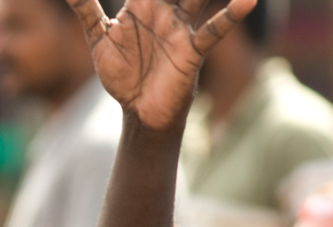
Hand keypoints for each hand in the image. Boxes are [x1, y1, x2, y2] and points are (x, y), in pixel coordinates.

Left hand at [67, 0, 255, 128]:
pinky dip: (231, 14)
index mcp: (142, 2)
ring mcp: (181, 26)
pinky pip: (215, 28)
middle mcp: (165, 8)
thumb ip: (85, 9)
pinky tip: (247, 0)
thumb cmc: (122, 73)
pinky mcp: (192, 49)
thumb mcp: (98, 38)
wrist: (139, 110)